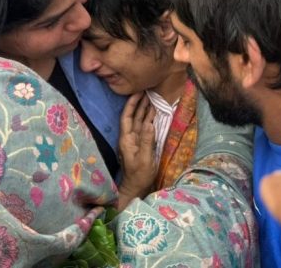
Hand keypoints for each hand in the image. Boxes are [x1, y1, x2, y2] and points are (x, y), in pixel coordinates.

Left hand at [117, 93, 156, 209]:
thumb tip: (149, 123)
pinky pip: (144, 128)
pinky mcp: (141, 145)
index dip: (131, 104)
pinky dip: (149, 119)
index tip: (138, 93)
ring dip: (145, 110)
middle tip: (148, 91)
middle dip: (139, 104)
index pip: (126, 117)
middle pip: (133, 117)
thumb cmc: (139, 176)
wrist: (136, 188)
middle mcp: (129, 138)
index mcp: (127, 140)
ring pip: (139, 121)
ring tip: (152, 99)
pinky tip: (154, 114)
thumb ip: (147, 141)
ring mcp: (135, 141)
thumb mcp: (145, 159)